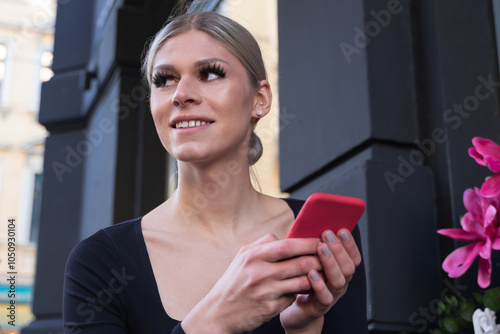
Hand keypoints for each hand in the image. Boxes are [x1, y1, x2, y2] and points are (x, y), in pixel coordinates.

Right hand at [181, 234, 323, 333]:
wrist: (218, 313)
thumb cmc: (233, 282)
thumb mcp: (242, 257)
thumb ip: (263, 244)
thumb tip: (283, 236)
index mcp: (253, 256)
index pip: (288, 245)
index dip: (308, 243)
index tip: (320, 241)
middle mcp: (259, 272)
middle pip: (299, 263)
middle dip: (319, 260)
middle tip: (330, 257)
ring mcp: (265, 292)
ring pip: (301, 282)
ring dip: (316, 277)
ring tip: (325, 272)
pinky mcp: (269, 309)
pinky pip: (294, 297)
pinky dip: (302, 292)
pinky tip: (309, 288)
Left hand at [280, 229, 361, 333]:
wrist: (296, 310)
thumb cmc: (302, 279)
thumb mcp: (307, 260)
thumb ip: (311, 246)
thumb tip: (305, 224)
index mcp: (340, 270)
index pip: (353, 256)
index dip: (349, 243)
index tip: (341, 229)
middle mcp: (340, 282)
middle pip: (348, 266)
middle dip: (339, 248)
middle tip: (327, 235)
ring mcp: (332, 295)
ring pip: (339, 280)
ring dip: (331, 262)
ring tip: (321, 249)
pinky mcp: (320, 306)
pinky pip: (325, 297)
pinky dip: (319, 284)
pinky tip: (311, 273)